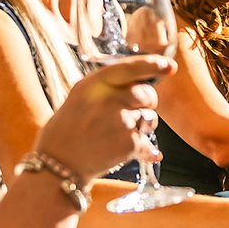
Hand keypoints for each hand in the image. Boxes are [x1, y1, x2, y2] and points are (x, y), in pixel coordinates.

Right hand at [34, 55, 171, 183]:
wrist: (58, 163)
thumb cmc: (68, 128)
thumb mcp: (81, 96)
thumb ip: (109, 87)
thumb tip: (142, 81)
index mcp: (95, 83)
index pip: (131, 67)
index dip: (154, 64)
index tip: (170, 66)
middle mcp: (109, 99)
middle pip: (147, 94)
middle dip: (147, 102)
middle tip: (129, 113)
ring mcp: (120, 121)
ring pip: (150, 118)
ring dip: (143, 126)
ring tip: (118, 134)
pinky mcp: (128, 143)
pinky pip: (147, 143)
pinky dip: (141, 150)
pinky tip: (121, 150)